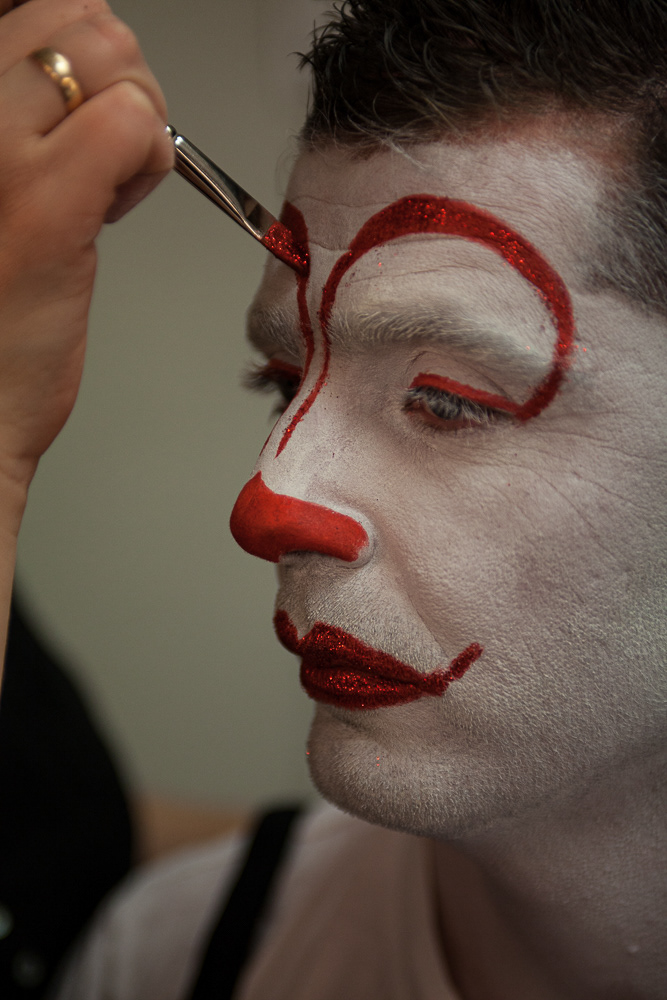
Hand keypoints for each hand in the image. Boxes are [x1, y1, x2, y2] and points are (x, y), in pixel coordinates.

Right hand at [0, 0, 172, 492]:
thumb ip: (17, 114)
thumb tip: (73, 61)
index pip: (35, 5)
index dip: (73, 46)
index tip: (73, 106)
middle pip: (80, 12)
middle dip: (116, 79)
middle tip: (97, 155)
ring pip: (111, 51)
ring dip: (137, 117)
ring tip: (100, 185)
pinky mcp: (43, 203)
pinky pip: (133, 123)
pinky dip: (150, 161)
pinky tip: (115, 209)